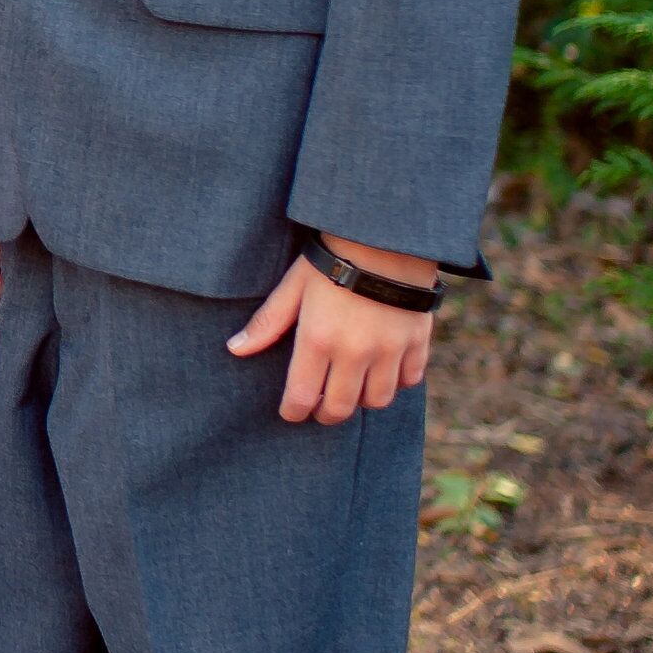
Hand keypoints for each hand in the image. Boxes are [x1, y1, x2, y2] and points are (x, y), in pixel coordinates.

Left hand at [227, 236, 437, 423]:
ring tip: (351, 388)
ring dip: (362, 401)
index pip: (301, 398)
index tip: (291, 413)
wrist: (385, 238)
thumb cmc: (331, 259)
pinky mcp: (417, 342)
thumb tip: (235, 349)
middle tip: (319, 408)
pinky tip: (383, 369)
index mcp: (318, 340)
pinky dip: (397, 381)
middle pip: (340, 408)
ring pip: (378, 400)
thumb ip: (267, 323)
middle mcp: (355, 353)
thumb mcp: (293, 287)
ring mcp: (389, 350)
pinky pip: (410, 380)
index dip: (293, 412)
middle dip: (325, 414)